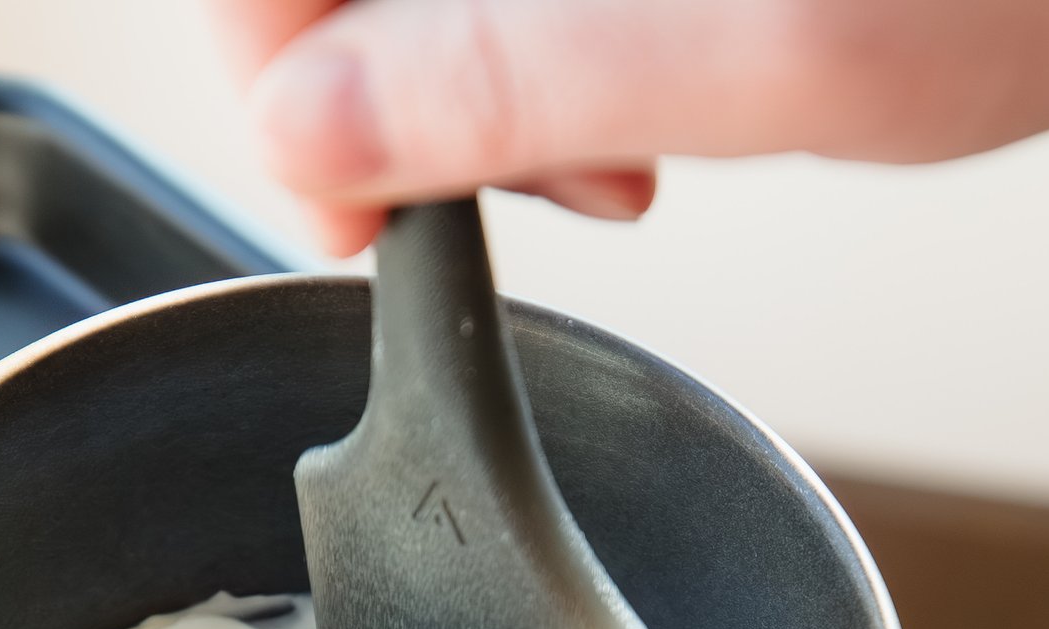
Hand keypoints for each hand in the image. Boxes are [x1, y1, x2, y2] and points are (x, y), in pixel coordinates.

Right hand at [208, 0, 1048, 253]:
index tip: (352, 191)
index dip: (279, 73)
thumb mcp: (769, 54)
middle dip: (401, 70)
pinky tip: (669, 65)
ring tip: (633, 147)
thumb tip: (311, 135)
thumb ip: (506, 82)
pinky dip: (576, 17)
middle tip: (548, 184)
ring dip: (494, 52)